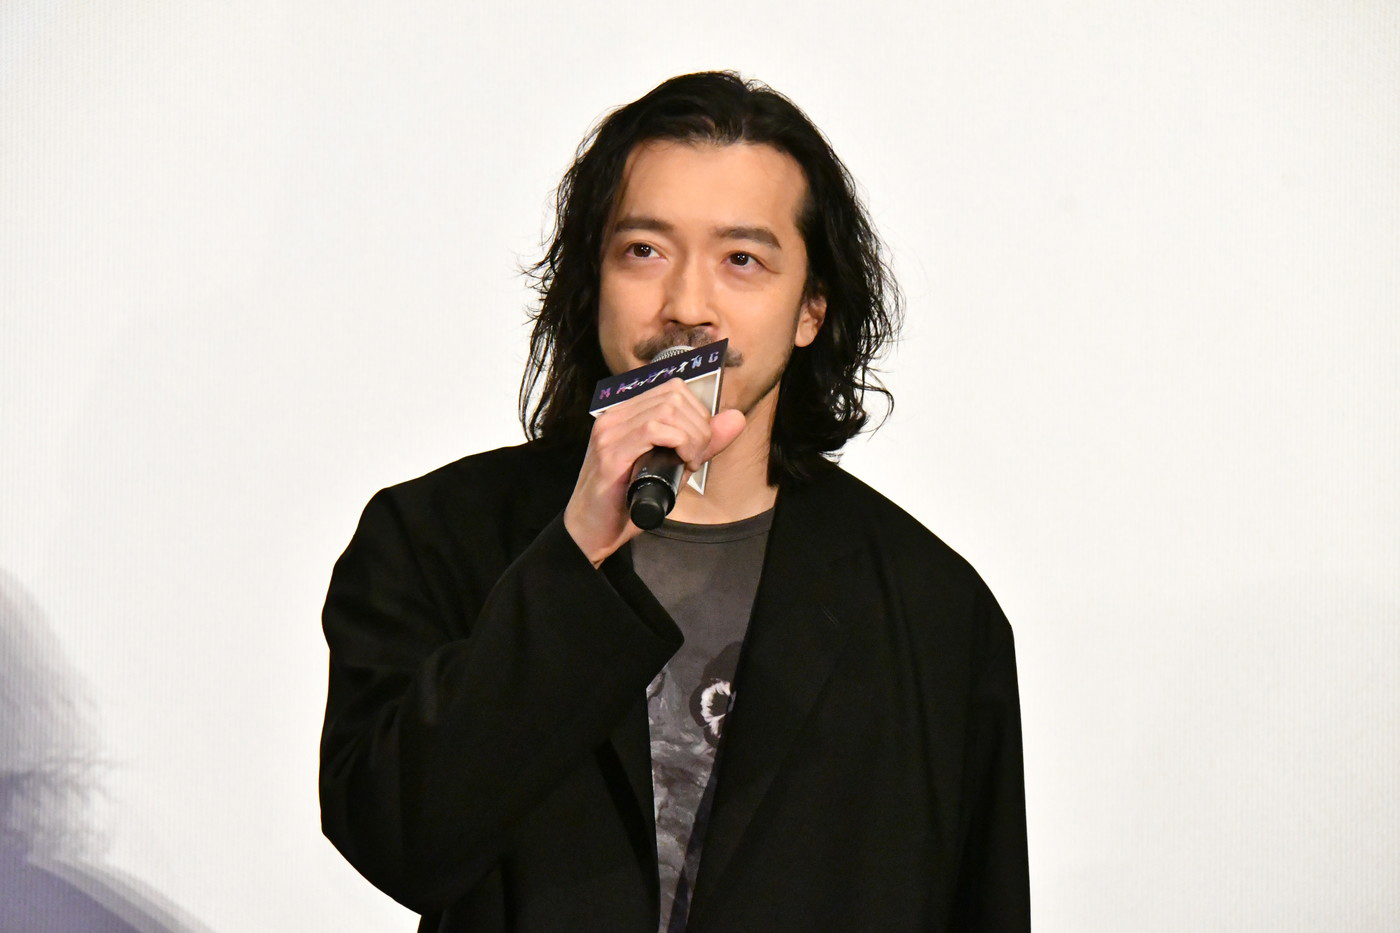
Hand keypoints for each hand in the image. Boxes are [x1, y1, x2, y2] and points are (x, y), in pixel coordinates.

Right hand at [563, 378, 745, 567]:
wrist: (592, 533)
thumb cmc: (627, 502)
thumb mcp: (673, 468)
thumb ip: (702, 442)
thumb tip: (736, 417)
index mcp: (627, 414)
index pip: (674, 389)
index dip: (698, 414)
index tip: (698, 447)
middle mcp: (615, 416)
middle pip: (674, 394)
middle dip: (699, 426)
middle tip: (695, 458)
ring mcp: (610, 431)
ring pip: (668, 408)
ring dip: (692, 437)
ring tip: (688, 463)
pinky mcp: (610, 452)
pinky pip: (653, 429)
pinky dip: (679, 443)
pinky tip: (682, 463)